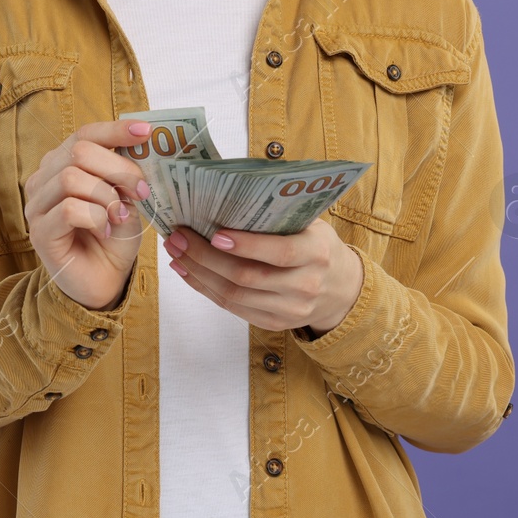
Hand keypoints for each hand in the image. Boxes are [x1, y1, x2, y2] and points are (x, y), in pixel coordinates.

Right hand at [24, 119, 154, 310]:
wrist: (103, 281)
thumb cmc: (112, 237)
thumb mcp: (125, 198)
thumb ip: (124, 174)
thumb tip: (140, 147)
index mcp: (62, 164)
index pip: (84, 134)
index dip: (115, 129)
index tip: (145, 132)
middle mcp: (44, 180)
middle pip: (78, 151)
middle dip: (118, 168)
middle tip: (141, 190)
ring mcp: (37, 206)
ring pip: (71, 178)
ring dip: (106, 196)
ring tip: (120, 215)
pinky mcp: (39, 232)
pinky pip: (70, 209)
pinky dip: (96, 217)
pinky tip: (105, 229)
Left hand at [162, 217, 362, 333]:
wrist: (341, 289)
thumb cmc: (316, 246)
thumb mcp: (311, 224)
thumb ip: (279, 214)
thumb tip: (227, 194)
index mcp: (317, 253)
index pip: (281, 252)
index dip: (247, 245)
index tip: (215, 234)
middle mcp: (305, 285)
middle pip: (247, 276)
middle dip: (206, 256)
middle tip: (178, 237)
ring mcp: (290, 310)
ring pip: (234, 296)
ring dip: (198, 273)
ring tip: (176, 252)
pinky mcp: (275, 324)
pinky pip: (233, 308)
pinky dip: (205, 289)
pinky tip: (187, 271)